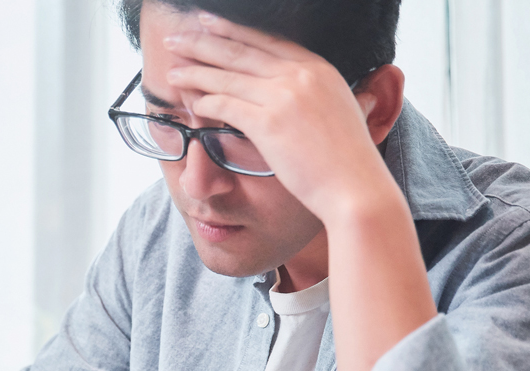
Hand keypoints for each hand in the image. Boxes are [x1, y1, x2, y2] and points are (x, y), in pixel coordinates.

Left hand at [162, 12, 403, 225]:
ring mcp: (284, 96)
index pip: (266, 40)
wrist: (357, 188)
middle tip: (176, 37)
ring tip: (172, 70)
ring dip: (194, 71)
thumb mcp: (339, 109)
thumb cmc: (347, 161)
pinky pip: (225, 105)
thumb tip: (294, 94)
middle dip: (202, 41)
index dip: (232, 30)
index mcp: (318, 68)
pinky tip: (189, 102)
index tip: (208, 23)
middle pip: (240, 50)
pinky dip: (204, 102)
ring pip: (227, 76)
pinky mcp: (269, 123)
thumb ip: (315, 93)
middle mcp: (300, 74)